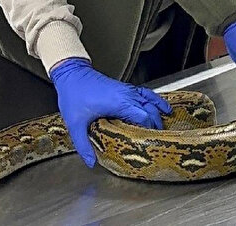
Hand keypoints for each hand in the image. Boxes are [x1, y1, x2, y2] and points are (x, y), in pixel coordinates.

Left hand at [50, 58, 171, 167]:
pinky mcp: (126, 88)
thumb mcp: (76, 124)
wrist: (72, 74)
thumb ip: (83, 145)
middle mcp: (127, 95)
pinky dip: (156, 101)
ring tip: (163, 128)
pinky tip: (163, 107)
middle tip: (156, 141)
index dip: (149, 131)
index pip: (144, 118)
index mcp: (119, 103)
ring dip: (158, 114)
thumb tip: (91, 163)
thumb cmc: (74, 96)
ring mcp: (128, 90)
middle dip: (156, 125)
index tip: (149, 143)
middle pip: (151, 111)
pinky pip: (146, 94)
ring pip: (151, 102)